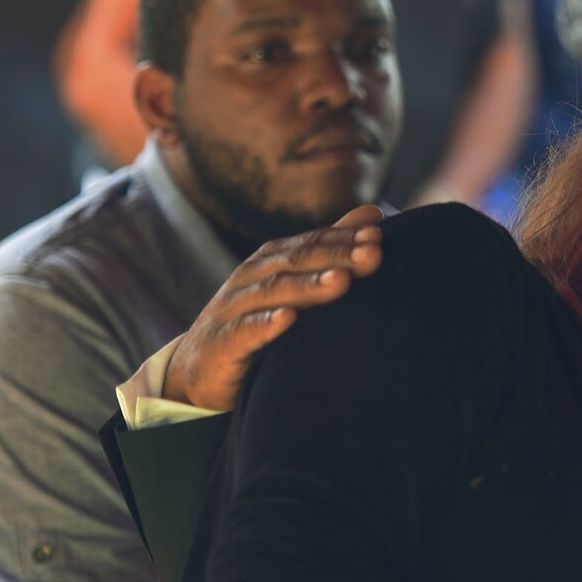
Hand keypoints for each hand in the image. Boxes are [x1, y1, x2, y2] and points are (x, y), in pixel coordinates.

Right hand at [163, 205, 383, 410]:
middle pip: (297, 262)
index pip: (313, 242)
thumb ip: (331, 249)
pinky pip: (244, 331)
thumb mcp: (295, 283)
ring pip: (274, 291)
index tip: (380, 235)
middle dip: (337, 256)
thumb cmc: (258, 320)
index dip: (345, 238)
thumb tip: (374, 214)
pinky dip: (266, 324)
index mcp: (272, 260)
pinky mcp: (222, 341)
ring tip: (343, 282)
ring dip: (309, 286)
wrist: (202, 367)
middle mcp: (252, 276)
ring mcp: (234, 307)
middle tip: (373, 255)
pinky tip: (288, 320)